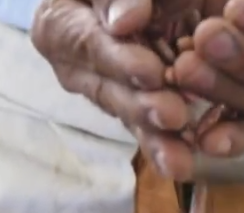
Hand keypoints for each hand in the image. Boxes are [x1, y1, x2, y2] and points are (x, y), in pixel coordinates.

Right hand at [31, 0, 202, 178]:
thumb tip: (126, 22)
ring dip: (155, 139)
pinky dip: (168, 145)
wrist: (140, 3)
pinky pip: (147, 129)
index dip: (119, 61)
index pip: (86, 43)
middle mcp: (75, 65)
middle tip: (173, 117)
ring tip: (179, 160)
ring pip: (129, 116)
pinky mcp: (132, 106)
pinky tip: (184, 165)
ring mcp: (104, 90)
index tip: (151, 74)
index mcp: (59, 23)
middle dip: (141, 107)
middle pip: (107, 89)